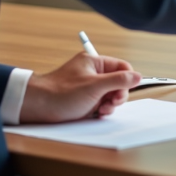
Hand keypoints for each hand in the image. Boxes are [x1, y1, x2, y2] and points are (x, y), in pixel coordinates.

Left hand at [19, 52, 140, 122]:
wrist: (38, 107)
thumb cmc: (61, 93)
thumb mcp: (94, 86)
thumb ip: (118, 80)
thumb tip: (137, 76)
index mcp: (95, 62)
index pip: (122, 66)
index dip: (127, 79)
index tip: (123, 91)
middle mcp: (93, 73)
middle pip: (118, 82)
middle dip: (117, 95)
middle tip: (110, 103)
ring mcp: (88, 87)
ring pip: (110, 95)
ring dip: (110, 104)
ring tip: (101, 110)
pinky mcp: (84, 99)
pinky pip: (101, 103)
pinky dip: (102, 109)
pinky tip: (96, 113)